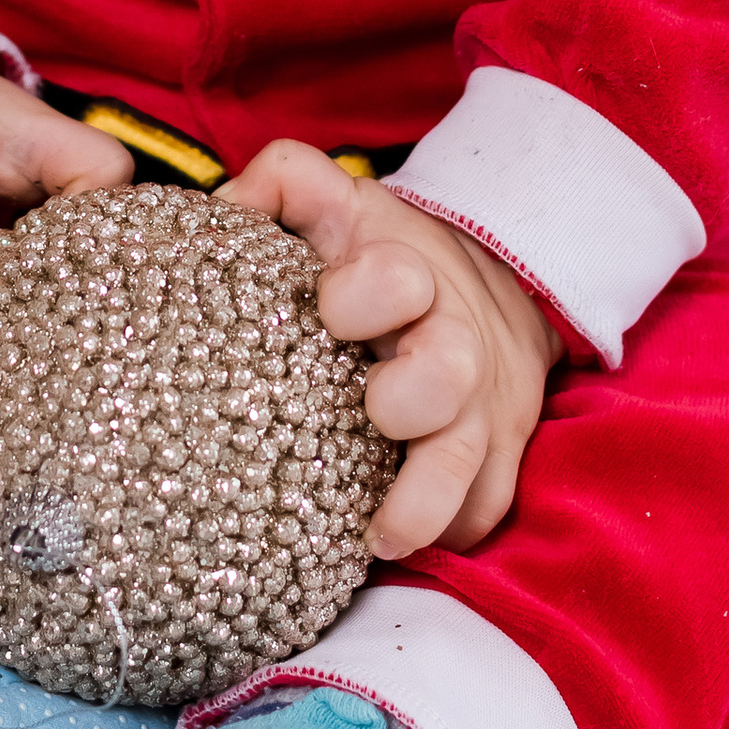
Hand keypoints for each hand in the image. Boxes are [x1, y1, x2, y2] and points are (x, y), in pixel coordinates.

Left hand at [216, 141, 553, 556]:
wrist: (502, 285)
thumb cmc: (385, 257)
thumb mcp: (340, 206)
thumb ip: (285, 186)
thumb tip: (226, 207)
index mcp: (408, 275)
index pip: (395, 275)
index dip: (365, 291)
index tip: (329, 304)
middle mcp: (453, 343)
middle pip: (448, 370)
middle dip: (413, 396)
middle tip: (376, 411)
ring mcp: (481, 408)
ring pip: (471, 461)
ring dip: (429, 501)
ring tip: (383, 536)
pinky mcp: (498, 456)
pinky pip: (486, 507)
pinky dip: (451, 531)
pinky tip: (402, 543)